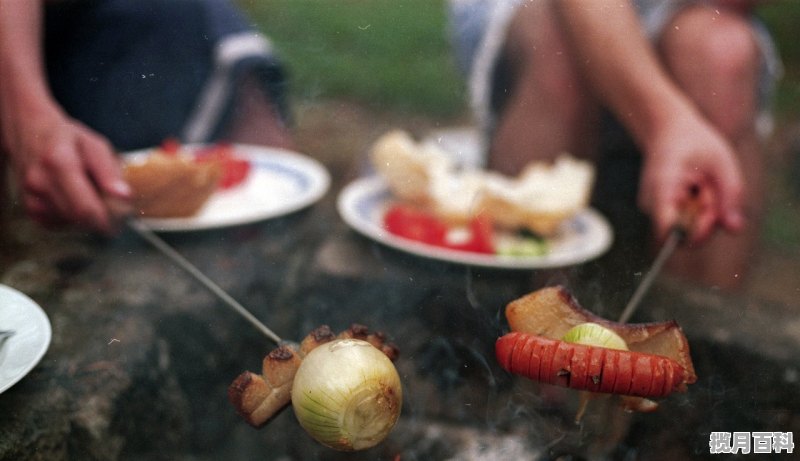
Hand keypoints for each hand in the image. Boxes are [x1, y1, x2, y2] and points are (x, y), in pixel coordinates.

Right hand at [5, 110, 131, 233]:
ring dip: (87, 217)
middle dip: (101, 220)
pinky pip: (59, 224)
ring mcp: (31, 196)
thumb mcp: (95, 145)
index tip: (122, 220)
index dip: (107, 220)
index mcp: (58, 162)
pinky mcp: (29, 208)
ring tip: (91, 196)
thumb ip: (110, 171)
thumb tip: (124, 197)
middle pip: (78, 218)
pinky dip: (72, 218)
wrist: (29, 132)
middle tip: (115, 211)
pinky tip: (75, 200)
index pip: (84, 207)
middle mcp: (40, 182)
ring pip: (70, 223)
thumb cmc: (67, 138)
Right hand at [638, 115, 744, 243]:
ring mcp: (652, 209)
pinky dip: (697, 210)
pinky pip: (685, 224)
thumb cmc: (695, 143)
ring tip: (702, 184)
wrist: (667, 131)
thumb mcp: (722, 161)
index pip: (667, 227)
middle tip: (711, 187)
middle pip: (686, 232)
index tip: (712, 214)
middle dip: (709, 216)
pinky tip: (694, 189)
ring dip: (705, 212)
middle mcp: (651, 201)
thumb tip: (734, 229)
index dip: (694, 232)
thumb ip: (731, 195)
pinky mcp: (657, 213)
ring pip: (688, 229)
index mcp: (663, 184)